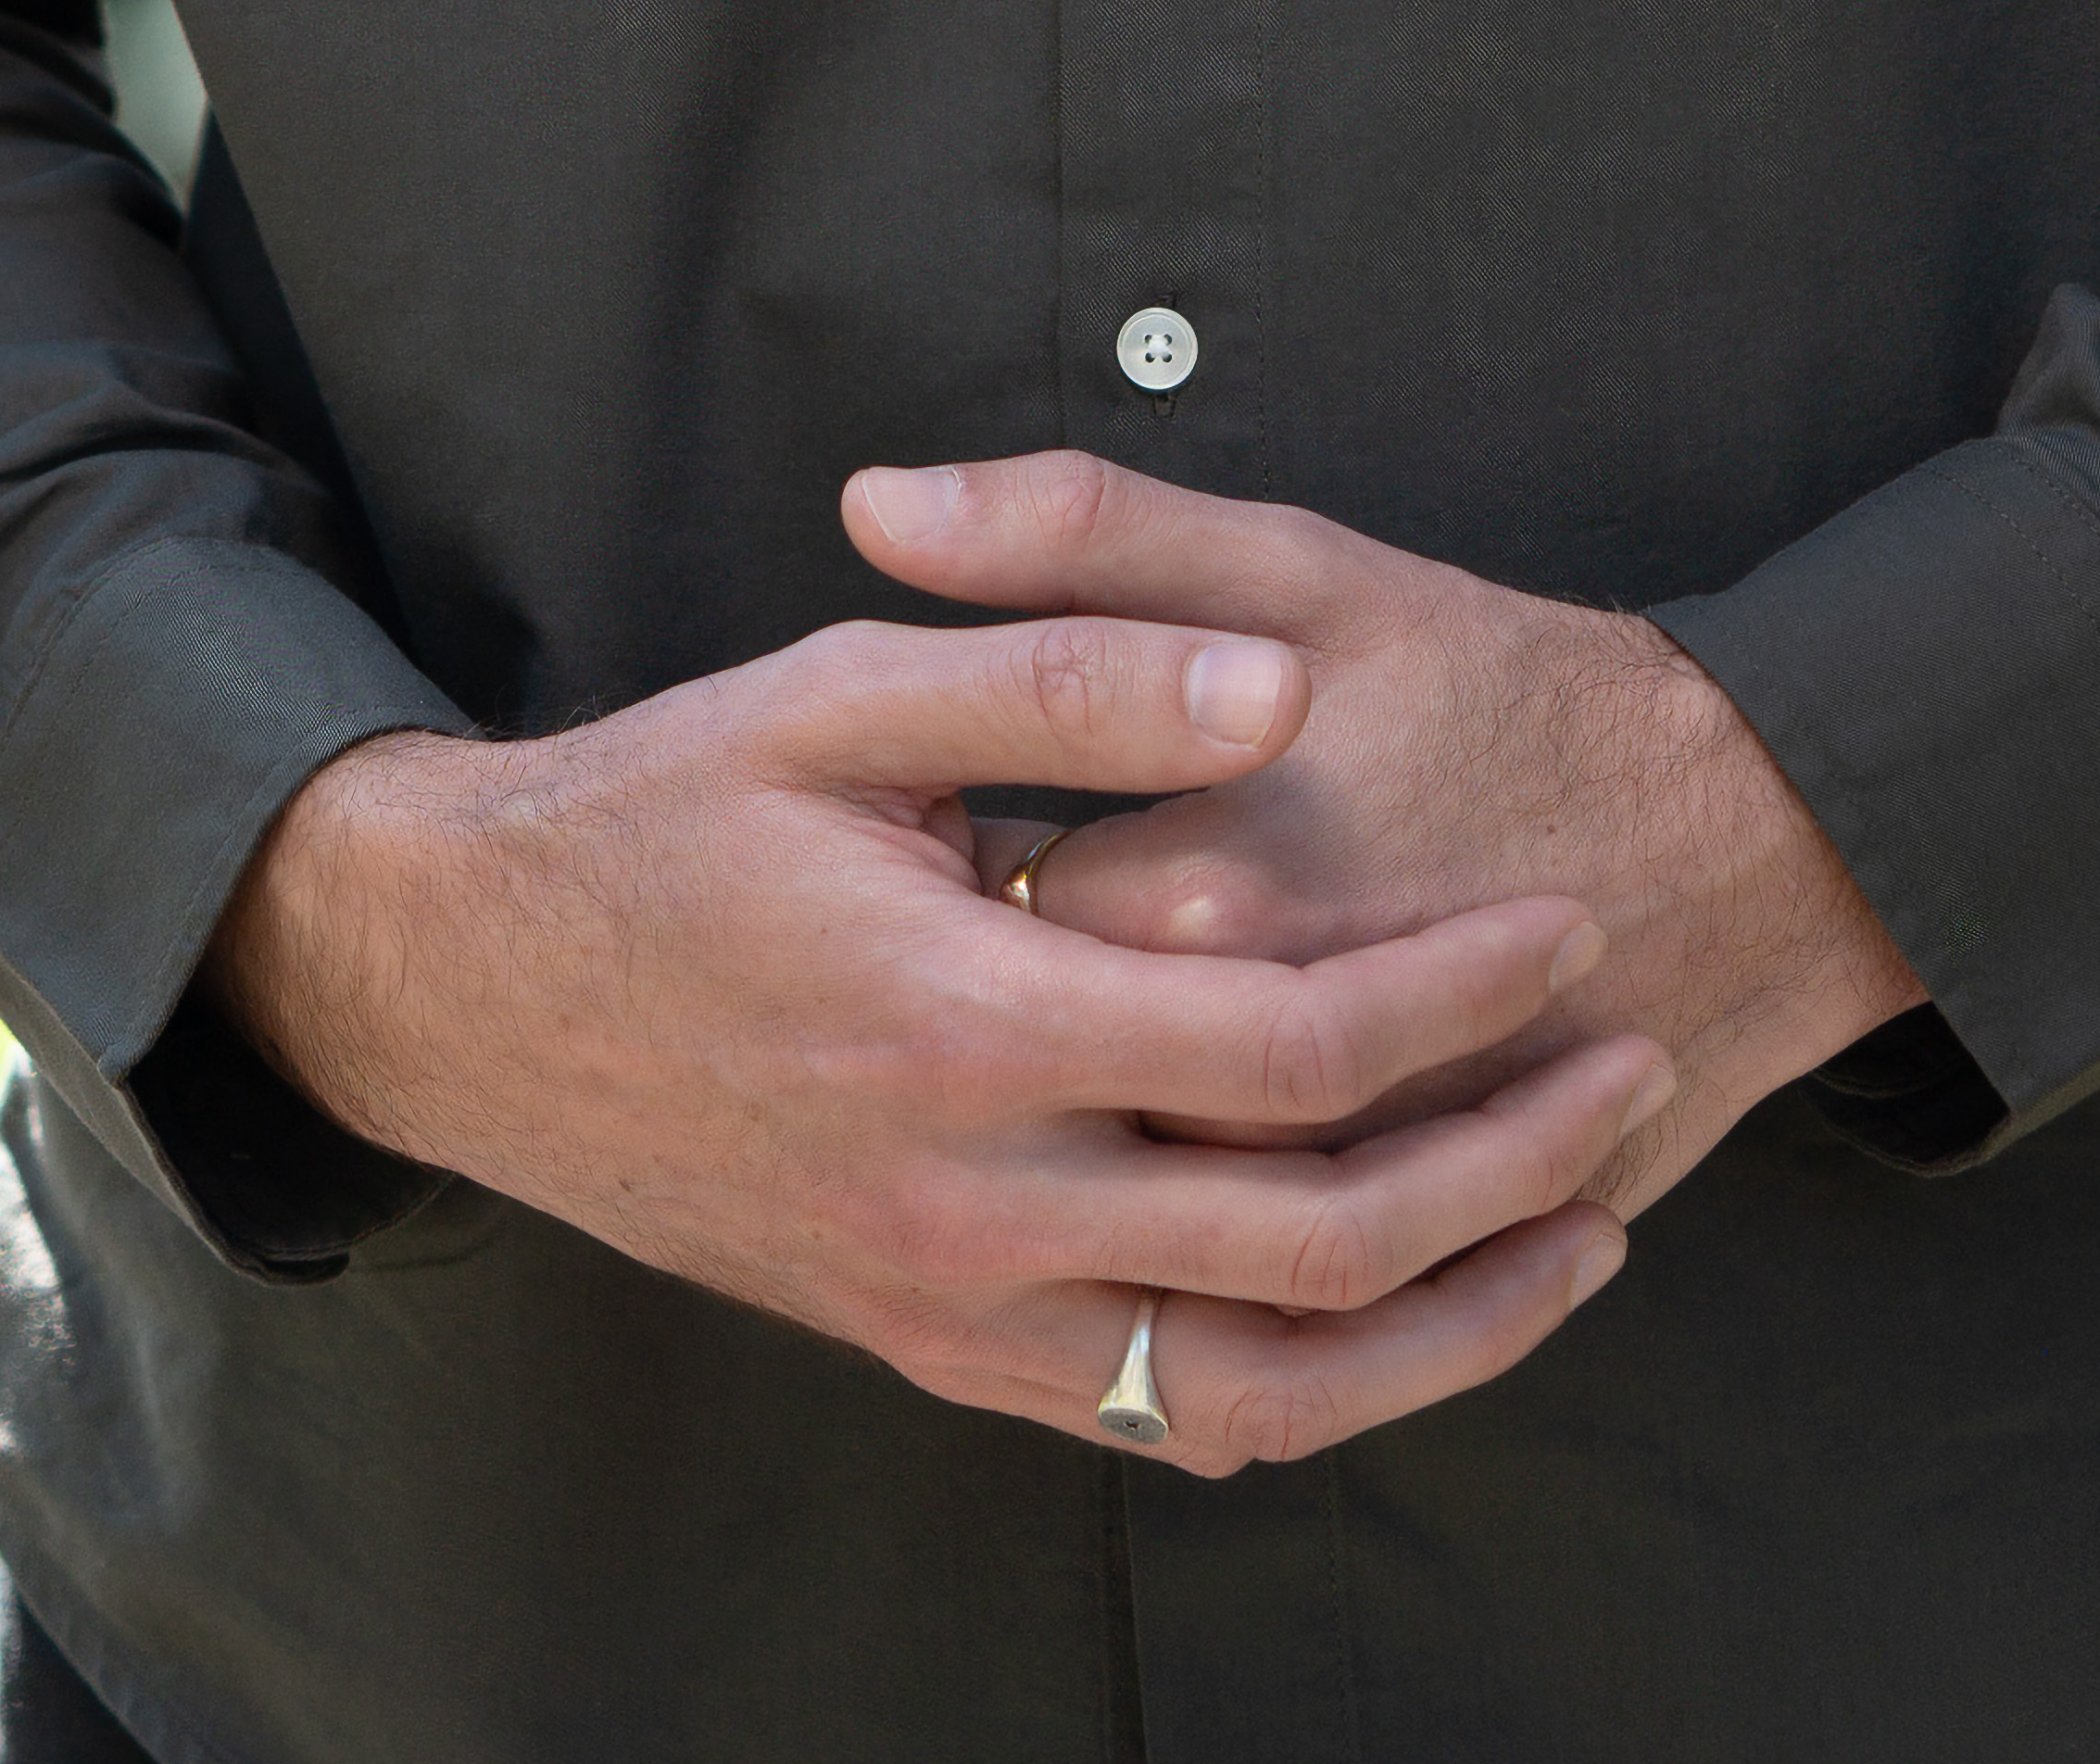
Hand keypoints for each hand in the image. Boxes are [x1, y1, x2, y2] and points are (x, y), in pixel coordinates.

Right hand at [208, 599, 1654, 1469]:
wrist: (473, 988)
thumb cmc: (664, 814)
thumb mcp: (845, 691)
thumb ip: (1069, 671)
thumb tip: (1268, 689)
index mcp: (966, 1022)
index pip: (1291, 1048)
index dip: (1458, 992)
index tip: (1565, 924)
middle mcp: (968, 1203)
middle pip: (1313, 1242)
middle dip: (1508, 1161)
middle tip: (1626, 1064)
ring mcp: (946, 1308)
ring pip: (1257, 1387)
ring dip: (1445, 1326)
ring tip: (1580, 1233)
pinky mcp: (926, 1353)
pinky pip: (1153, 1427)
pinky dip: (1304, 1398)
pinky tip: (1396, 1326)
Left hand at [847, 454, 1917, 1216]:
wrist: (1743, 832)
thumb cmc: (1504, 685)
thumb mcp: (1296, 565)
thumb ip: (1076, 529)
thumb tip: (872, 502)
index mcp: (1191, 893)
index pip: (984, 922)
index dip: (979, 875)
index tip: (1011, 827)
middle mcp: (1244, 1069)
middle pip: (1046, 1084)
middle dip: (1030, 1023)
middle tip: (1085, 943)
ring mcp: (1329, 1186)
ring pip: (1140, 1212)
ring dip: (1111, 1145)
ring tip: (1133, 1046)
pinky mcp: (1406, 1256)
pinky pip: (1252, 1305)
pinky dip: (1208, 1255)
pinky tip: (1201, 1160)